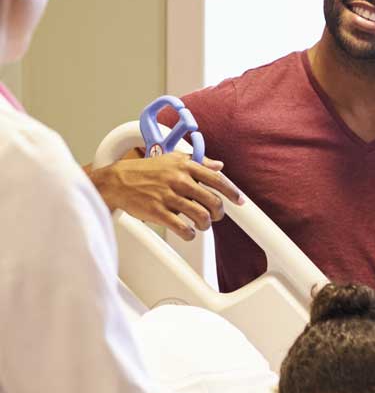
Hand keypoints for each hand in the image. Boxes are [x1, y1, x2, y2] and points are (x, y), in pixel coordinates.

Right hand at [88, 151, 242, 240]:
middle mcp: (179, 180)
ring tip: (201, 225)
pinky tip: (188, 233)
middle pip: (213, 201)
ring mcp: (168, 196)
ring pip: (201, 216)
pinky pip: (183, 228)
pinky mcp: (158, 212)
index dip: (232, 192)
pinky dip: (190, 234)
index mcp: (185, 166)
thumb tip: (220, 166)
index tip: (240, 201)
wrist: (116, 181)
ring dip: (205, 225)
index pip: (217, 179)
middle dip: (218, 213)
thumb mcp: (172, 159)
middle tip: (215, 216)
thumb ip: (198, 162)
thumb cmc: (145, 170)